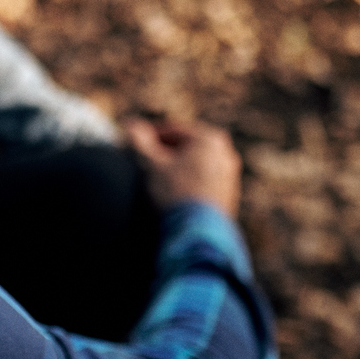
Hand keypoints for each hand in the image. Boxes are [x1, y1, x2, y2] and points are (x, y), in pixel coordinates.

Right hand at [125, 119, 240, 218]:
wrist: (196, 233)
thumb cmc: (173, 193)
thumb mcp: (149, 164)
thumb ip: (138, 141)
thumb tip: (129, 125)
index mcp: (210, 139)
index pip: (171, 131)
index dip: (146, 136)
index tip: (129, 144)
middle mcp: (226, 154)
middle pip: (184, 148)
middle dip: (162, 154)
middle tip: (140, 163)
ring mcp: (229, 178)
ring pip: (193, 167)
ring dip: (173, 170)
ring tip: (152, 182)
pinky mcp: (227, 199)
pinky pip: (200, 184)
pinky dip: (184, 185)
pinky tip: (168, 198)